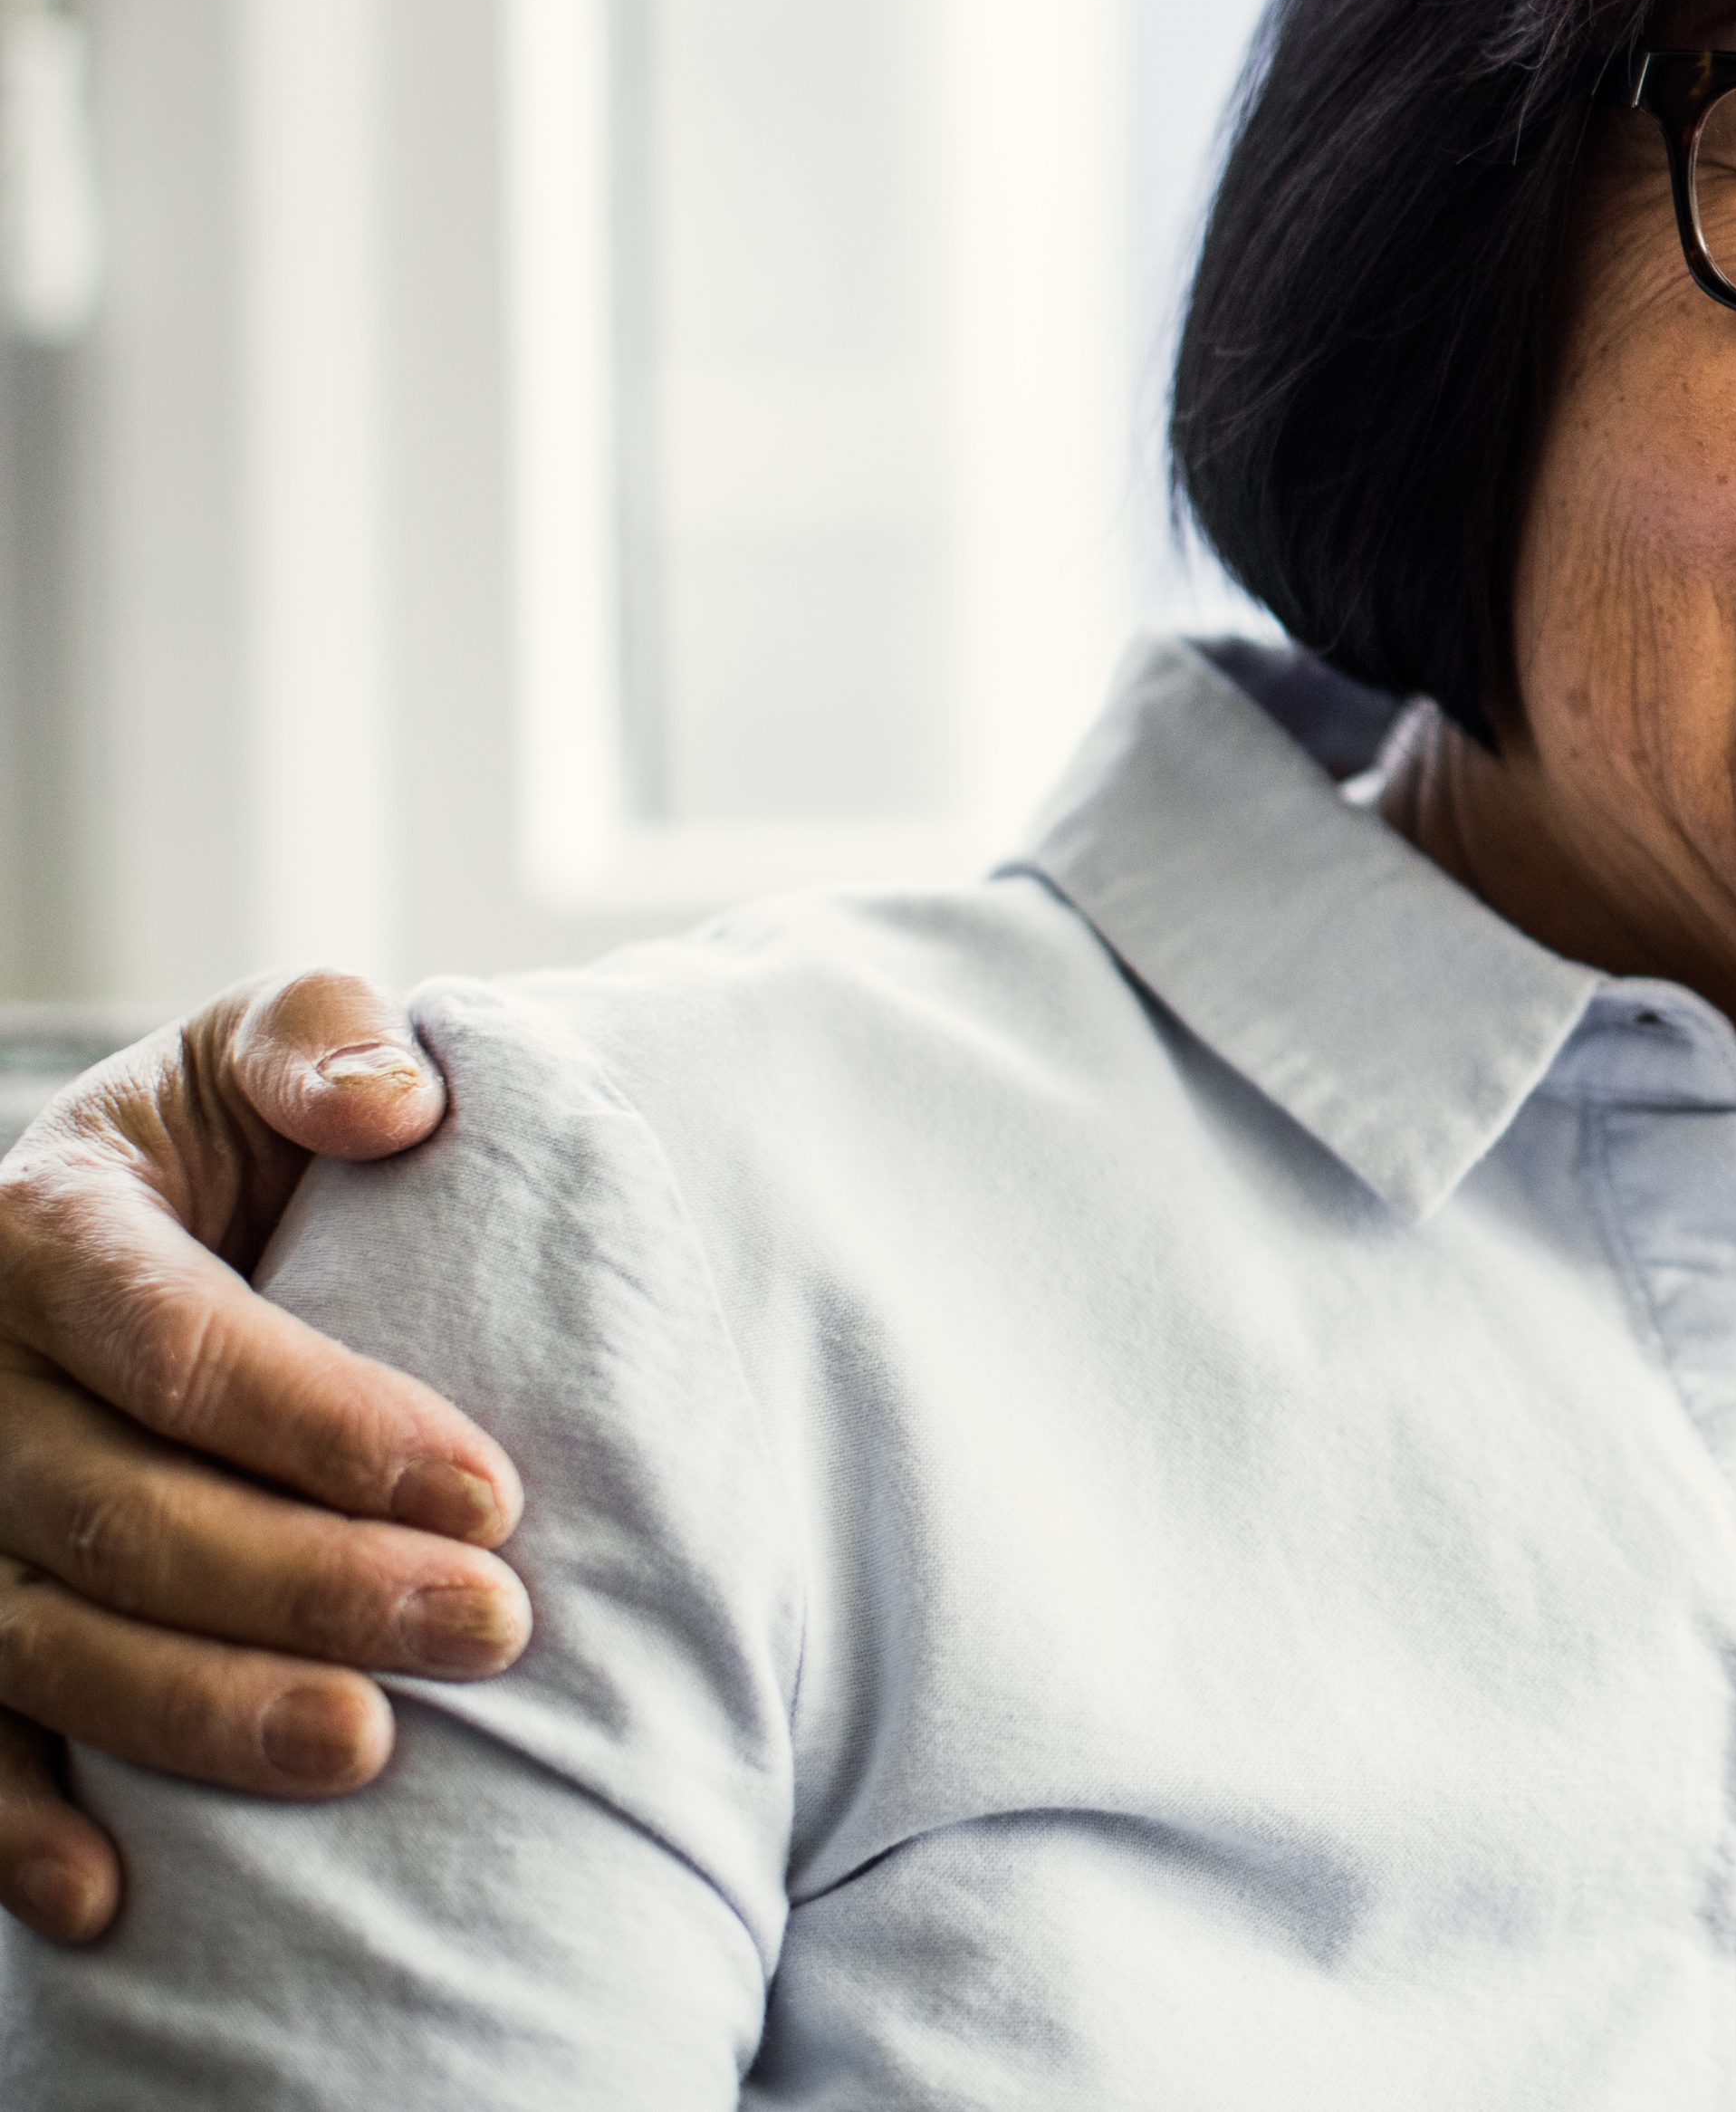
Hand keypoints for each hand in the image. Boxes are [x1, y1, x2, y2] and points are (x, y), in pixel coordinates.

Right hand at [0, 973, 531, 1942]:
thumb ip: (324, 1037)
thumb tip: (392, 1099)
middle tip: (491, 1629)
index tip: (490, 1490)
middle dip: (309, 1584)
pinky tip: (116, 1897)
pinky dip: (17, 1829)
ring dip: (201, 1712)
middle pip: (123, 1510)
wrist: (135, 1213)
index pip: (179, 1343)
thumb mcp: (269, 1044)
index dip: (328, 1425)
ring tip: (367, 1749)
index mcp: (47, 1224)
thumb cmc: (238, 1134)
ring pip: (46, 1639)